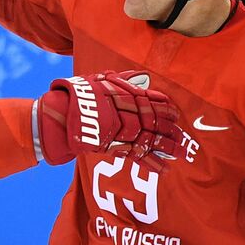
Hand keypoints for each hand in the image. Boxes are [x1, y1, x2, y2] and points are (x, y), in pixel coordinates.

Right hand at [36, 71, 185, 169]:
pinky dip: (152, 163)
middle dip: (170, 130)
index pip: (151, 100)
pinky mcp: (115, 147)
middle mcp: (127, 111)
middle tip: (184, 137)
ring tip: (182, 154)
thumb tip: (139, 75)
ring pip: (151, 139)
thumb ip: (122, 79)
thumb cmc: (78, 97)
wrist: (60, 115)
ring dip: (168, 147)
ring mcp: (122, 130)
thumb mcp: (100, 81)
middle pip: (154, 121)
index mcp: (125, 93)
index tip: (175, 113)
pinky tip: (165, 169)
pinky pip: (138, 156)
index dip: (165, 107)